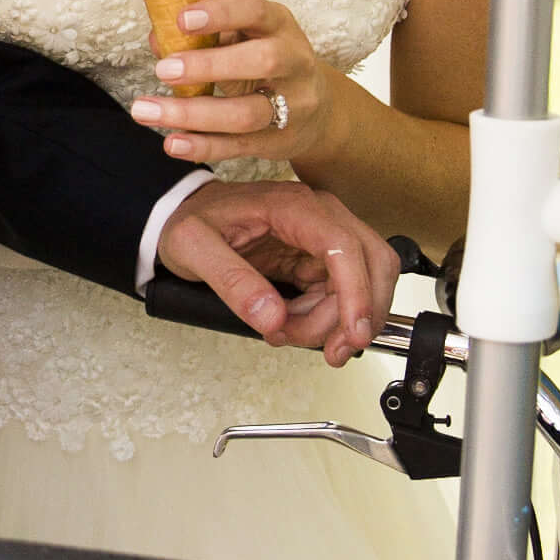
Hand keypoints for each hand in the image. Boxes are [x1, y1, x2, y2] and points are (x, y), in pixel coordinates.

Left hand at [131, 0, 341, 168]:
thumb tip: (158, 40)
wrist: (317, 111)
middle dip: (209, 65)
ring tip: (148, 111)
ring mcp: (292, 105)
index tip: (180, 19)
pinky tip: (173, 142)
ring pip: (246, 113)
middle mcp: (294, 62)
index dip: (220, 13)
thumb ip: (205, 37)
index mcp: (280, 25)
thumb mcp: (243, 39)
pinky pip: (239, 145)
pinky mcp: (279, 140)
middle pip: (263, 61)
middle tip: (164, 70)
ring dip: (193, 114)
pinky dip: (203, 146)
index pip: (256, 11)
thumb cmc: (265, 64)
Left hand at [155, 179, 394, 367]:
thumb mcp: (193, 247)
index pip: (343, 246)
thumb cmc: (190, 221)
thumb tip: (271, 316)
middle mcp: (319, 216)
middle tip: (331, 352)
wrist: (185, 213)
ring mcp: (323, 237)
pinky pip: (342, 295)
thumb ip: (231, 282)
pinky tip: (290, 323)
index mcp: (292, 206)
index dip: (357, 292)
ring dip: (333, 322)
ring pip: (363, 285)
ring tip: (284, 331)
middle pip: (373, 263)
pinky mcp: (320, 258)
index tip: (352, 332)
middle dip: (360, 314)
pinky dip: (324, 319)